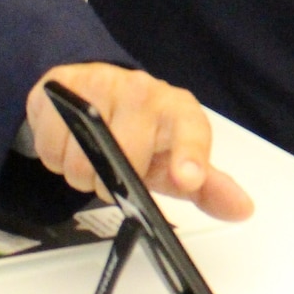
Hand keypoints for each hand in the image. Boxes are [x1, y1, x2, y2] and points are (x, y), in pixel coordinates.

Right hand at [25, 64, 253, 221]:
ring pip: (81, 157)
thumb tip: (243, 210)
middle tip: (113, 176)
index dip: (190, 156)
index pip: (190, 130)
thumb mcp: (176, 161)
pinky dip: (54, 157)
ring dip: (80, 172)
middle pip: (124, 156)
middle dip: (112, 182)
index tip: (188, 180)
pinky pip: (50, 145)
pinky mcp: (61, 84)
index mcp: (179, 111)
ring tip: (92, 157)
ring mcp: (102, 83)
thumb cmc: (145, 134)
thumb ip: (209, 188)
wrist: (99, 93)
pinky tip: (69, 142)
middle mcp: (145, 90)